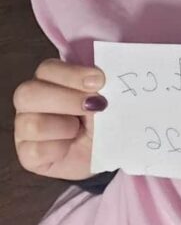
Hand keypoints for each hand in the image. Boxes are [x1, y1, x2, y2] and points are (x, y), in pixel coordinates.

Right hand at [13, 57, 107, 180]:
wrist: (111, 153)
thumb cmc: (106, 118)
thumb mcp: (106, 97)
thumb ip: (97, 84)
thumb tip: (97, 77)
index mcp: (51, 79)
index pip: (47, 69)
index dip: (72, 74)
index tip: (99, 81)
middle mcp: (32, 101)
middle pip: (27, 93)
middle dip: (65, 99)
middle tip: (94, 107)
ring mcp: (25, 129)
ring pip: (29, 123)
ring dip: (64, 126)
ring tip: (79, 130)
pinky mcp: (26, 156)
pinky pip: (34, 151)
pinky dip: (58, 150)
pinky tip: (69, 148)